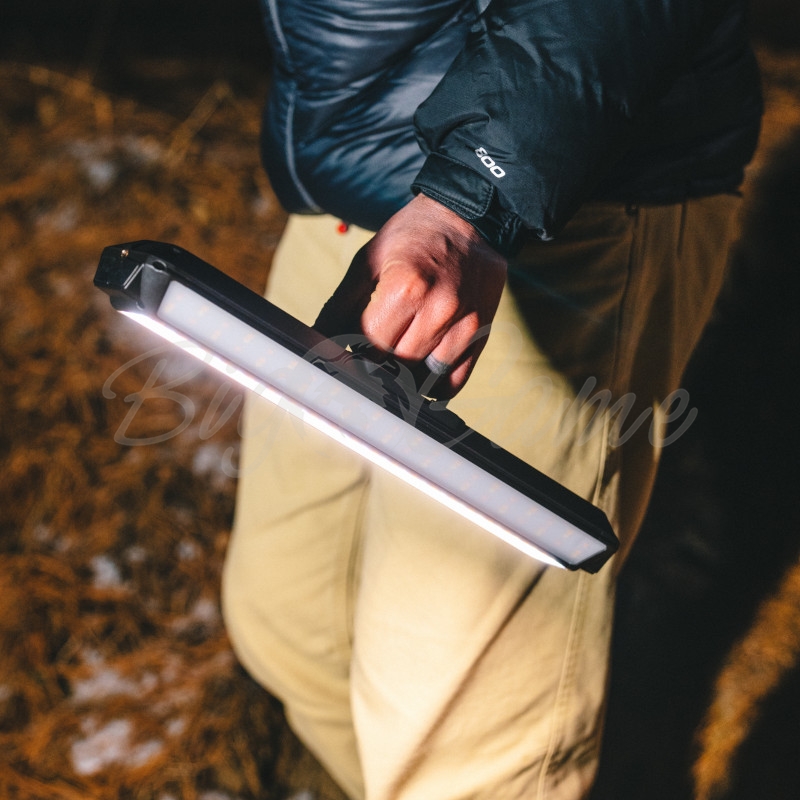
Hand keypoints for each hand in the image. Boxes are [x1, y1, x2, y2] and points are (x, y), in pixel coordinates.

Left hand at [314, 194, 507, 397]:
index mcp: (406, 286)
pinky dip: (434, 387)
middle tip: (368, 358)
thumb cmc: (413, 237)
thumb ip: (341, 304)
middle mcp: (439, 308)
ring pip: (425, 378)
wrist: (469, 218)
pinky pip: (454, 380)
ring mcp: (465, 324)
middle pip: (397, 364)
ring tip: (394, 364)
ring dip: (405, 378)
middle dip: (377, 365)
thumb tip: (319, 340)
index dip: (354, 352)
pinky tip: (420, 375)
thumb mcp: (369, 260)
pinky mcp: (481, 333)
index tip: (347, 353)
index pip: (371, 344)